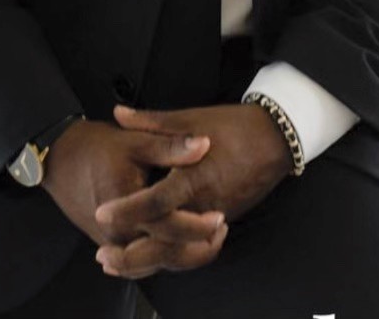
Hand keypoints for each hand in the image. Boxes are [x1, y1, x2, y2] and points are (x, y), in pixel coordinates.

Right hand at [40, 119, 226, 266]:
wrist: (60, 157)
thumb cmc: (97, 147)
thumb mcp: (136, 141)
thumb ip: (171, 147)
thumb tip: (204, 145)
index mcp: (125, 209)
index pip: (168, 229)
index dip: (197, 225)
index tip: (220, 217)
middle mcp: (116, 233)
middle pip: (163, 254)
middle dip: (195, 248)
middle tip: (221, 231)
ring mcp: (110, 242)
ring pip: (152, 262)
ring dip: (181, 254)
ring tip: (208, 238)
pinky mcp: (107, 242)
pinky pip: (140, 257)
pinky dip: (162, 254)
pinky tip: (180, 242)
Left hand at [92, 102, 292, 278]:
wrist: (276, 139)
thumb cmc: (233, 126)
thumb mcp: (191, 118)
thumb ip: (151, 121)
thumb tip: (118, 114)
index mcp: (194, 176)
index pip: (156, 202)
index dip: (128, 210)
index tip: (102, 214)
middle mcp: (204, 204)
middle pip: (166, 241)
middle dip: (133, 255)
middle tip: (104, 256)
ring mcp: (216, 216)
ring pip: (180, 251)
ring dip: (149, 260)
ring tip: (120, 263)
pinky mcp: (224, 220)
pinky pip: (194, 247)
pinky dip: (172, 255)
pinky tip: (154, 254)